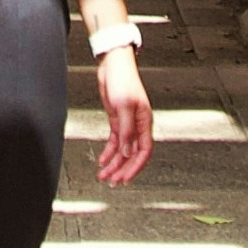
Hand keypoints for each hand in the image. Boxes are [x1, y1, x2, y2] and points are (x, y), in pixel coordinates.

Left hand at [93, 44, 153, 189]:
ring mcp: (127, 124)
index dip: (135, 167)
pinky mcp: (117, 120)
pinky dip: (109, 152)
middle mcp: (138, 126)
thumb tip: (128, 153)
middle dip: (123, 170)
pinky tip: (102, 160)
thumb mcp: (123, 107)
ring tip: (104, 176)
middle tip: (113, 182)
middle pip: (133, 155)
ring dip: (114, 164)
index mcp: (144, 122)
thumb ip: (126, 131)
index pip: (144, 151)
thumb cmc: (122, 80)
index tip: (125, 179)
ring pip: (123, 150)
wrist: (113, 65)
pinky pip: (115, 142)